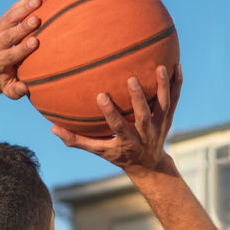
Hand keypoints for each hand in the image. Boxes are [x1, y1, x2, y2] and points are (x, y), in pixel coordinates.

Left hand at [0, 0, 41, 99]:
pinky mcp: (0, 22)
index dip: (22, 48)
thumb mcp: (7, 91)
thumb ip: (15, 91)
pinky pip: (12, 9)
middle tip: (37, 19)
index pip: (11, 53)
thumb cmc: (3, 81)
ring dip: (24, 7)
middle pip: (10, 33)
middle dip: (23, 26)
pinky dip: (24, 0)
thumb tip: (25, 89)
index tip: (36, 42)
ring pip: (10, 17)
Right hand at [51, 64, 182, 174]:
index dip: (110, 113)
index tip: (101, 96)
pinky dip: (177, 84)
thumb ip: (77, 140)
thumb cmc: (119, 154)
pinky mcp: (169, 117)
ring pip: (164, 105)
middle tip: (131, 79)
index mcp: (127, 141)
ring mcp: (159, 125)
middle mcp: (145, 133)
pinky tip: (176, 65)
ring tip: (160, 67)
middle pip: (143, 116)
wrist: (150, 164)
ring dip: (163, 87)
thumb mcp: (99, 151)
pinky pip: (175, 99)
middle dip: (138, 99)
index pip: (118, 127)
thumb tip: (52, 127)